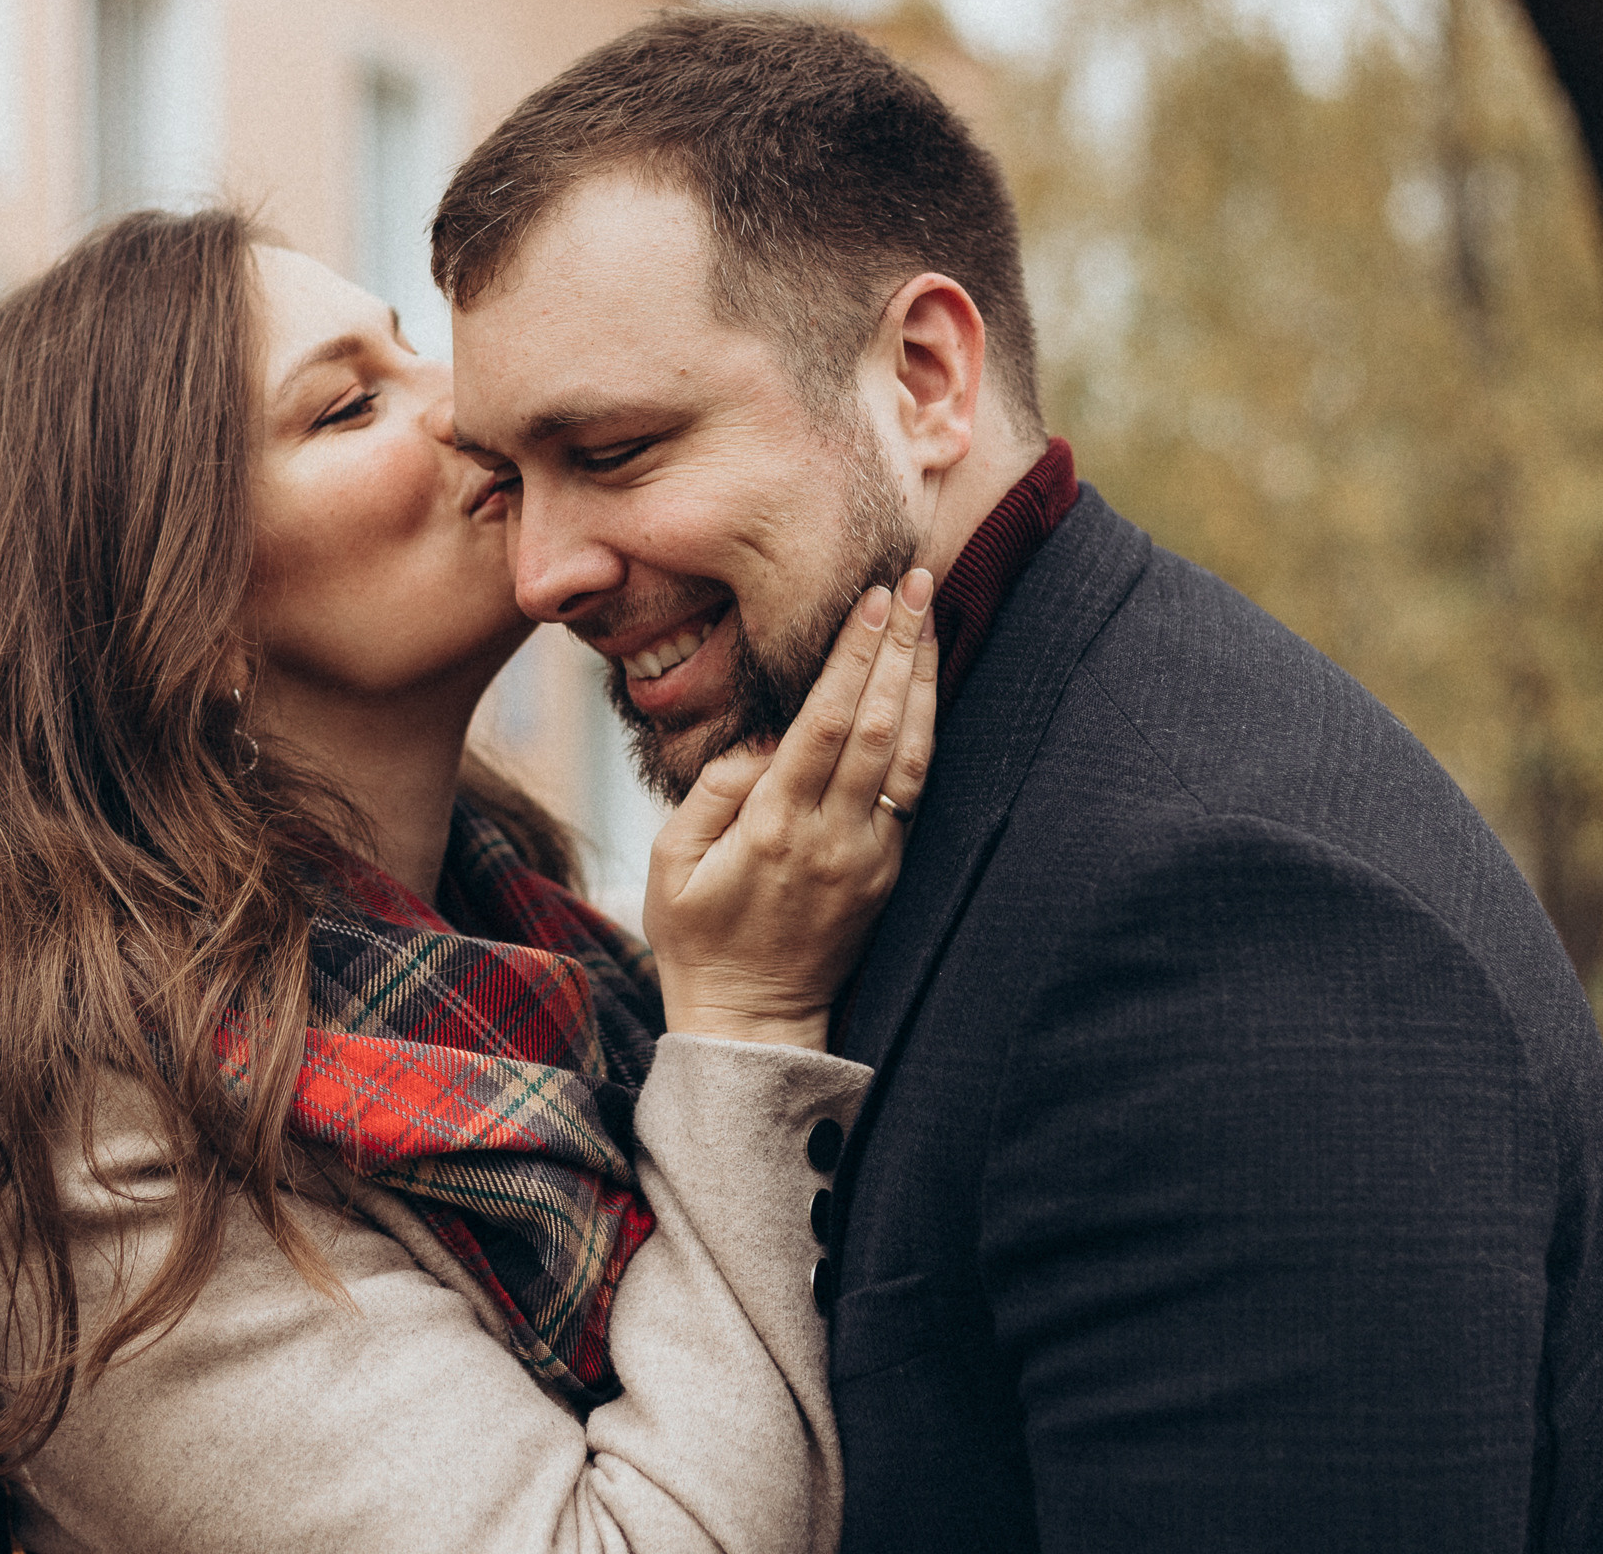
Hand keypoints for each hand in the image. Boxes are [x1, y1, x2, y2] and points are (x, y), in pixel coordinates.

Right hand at [645, 567, 939, 1050]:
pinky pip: (916, 787)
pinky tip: (926, 686)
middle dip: (898, 646)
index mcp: (777, 829)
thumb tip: (765, 738)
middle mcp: (836, 838)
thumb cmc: (697, 938)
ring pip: (912, 753)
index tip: (871, 598)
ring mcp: (871, 856)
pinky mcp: (889, 869)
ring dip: (923, 678)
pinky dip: (926, 728)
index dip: (853, 656)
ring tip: (930, 615)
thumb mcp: (672, 865)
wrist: (753, 1024)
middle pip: (879, 724)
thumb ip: (715, 791)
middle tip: (913, 578)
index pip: (827, 724)